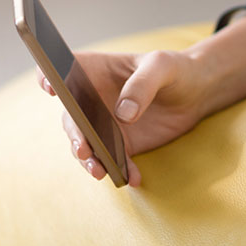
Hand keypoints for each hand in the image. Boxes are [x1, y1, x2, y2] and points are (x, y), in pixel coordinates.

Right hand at [36, 50, 211, 185]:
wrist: (196, 93)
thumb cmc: (175, 69)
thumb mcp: (161, 67)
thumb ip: (142, 86)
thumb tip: (123, 115)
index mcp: (94, 70)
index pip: (62, 70)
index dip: (50, 77)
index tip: (52, 87)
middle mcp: (91, 99)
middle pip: (71, 117)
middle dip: (74, 135)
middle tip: (83, 148)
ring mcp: (104, 124)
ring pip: (87, 145)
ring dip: (90, 160)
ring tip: (100, 171)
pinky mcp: (122, 144)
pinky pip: (115, 161)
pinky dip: (122, 171)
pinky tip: (132, 178)